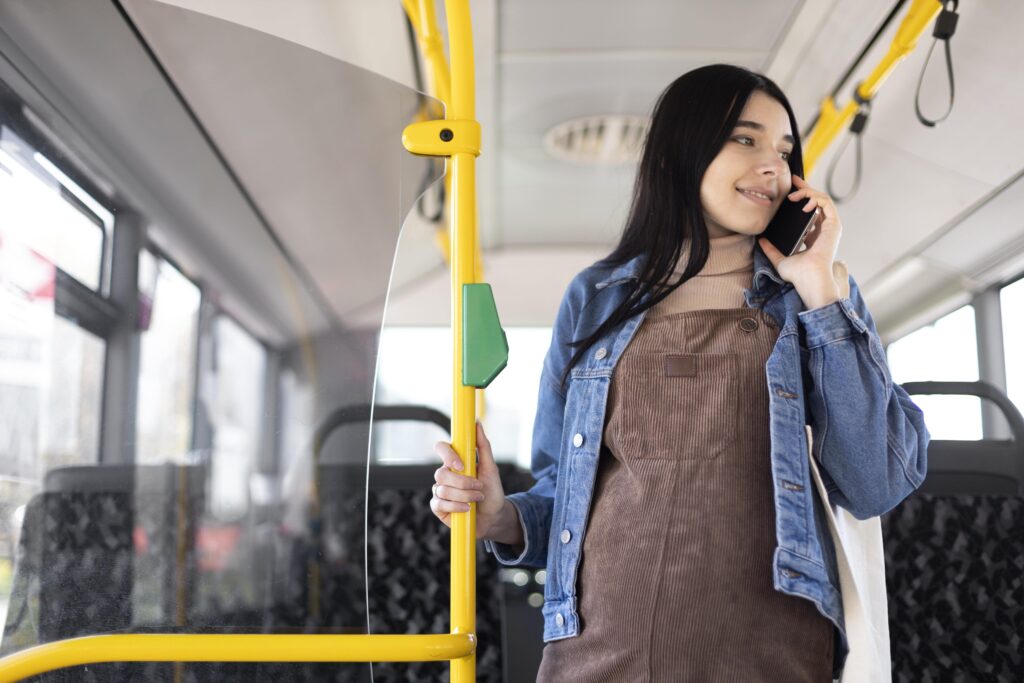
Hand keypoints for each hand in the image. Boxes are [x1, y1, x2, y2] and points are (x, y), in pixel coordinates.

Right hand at [430, 421, 515, 541]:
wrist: (494, 516)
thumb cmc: (492, 490)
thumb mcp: (491, 468)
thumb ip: (483, 446)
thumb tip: (477, 423)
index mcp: (455, 462)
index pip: (441, 448)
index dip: (448, 455)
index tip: (462, 465)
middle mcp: (445, 475)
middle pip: (441, 473)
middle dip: (463, 483)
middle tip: (479, 487)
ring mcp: (440, 491)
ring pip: (442, 490)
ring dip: (464, 496)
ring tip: (477, 498)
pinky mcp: (438, 508)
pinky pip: (439, 504)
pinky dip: (456, 507)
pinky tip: (467, 509)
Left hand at [758, 175, 843, 308]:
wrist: (808, 279)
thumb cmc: (798, 274)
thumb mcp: (780, 259)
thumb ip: (771, 249)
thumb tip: (760, 240)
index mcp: (813, 236)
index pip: (809, 211)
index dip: (801, 198)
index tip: (790, 190)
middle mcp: (823, 229)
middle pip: (816, 202)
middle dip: (805, 188)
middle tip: (793, 180)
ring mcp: (829, 227)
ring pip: (822, 200)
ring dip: (808, 192)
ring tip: (794, 195)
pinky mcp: (834, 225)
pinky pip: (827, 203)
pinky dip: (816, 198)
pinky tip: (804, 202)